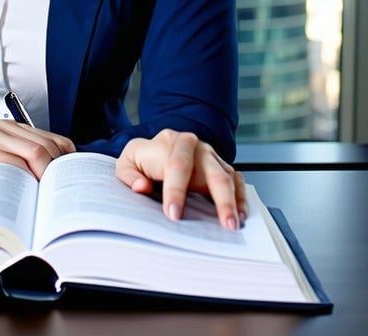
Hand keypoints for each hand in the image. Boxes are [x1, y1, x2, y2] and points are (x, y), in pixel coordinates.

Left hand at [116, 129, 246, 229]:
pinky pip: (236, 178)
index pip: (176, 166)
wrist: (155, 149)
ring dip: (234, 202)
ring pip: (227, 176)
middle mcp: (194, 146)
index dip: (176, 192)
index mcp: (169, 143)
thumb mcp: (127, 163)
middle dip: (220, 200)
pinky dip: (241, 197)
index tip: (174, 215)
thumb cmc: (142, 160)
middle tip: (225, 225)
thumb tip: (142, 187)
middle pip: (212, 171)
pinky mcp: (219, 165)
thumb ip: (129, 175)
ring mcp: (209, 155)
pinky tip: (241, 214)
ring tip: (235, 224)